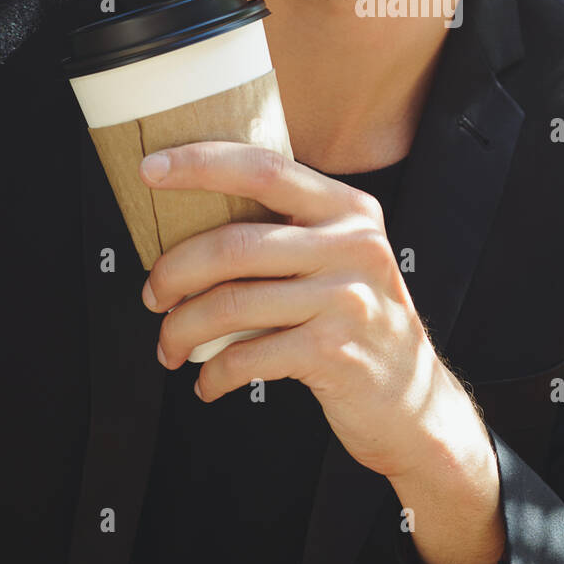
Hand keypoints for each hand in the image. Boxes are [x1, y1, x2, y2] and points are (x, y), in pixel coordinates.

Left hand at [138, 142, 485, 482]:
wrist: (413, 399)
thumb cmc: (356, 321)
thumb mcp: (342, 258)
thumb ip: (291, 231)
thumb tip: (192, 217)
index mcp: (349, 209)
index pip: (265, 169)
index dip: (201, 164)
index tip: (151, 169)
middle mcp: (353, 246)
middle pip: (234, 245)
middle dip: (174, 271)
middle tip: (152, 294)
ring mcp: (346, 299)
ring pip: (231, 304)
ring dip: (182, 328)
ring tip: (170, 344)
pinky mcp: (333, 352)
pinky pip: (246, 357)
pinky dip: (213, 373)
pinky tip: (207, 381)